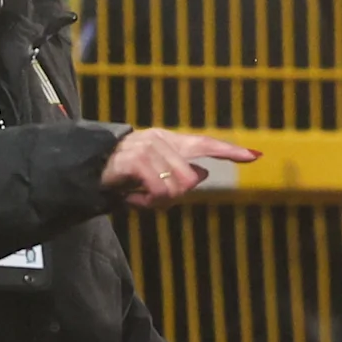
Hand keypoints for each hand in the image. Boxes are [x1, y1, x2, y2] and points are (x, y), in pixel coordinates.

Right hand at [102, 127, 255, 207]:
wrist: (86, 169)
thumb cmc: (121, 175)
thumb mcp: (153, 175)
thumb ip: (178, 174)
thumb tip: (203, 175)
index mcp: (169, 140)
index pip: (205, 143)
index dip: (230, 151)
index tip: (255, 156)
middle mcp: (161, 139)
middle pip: (192, 178)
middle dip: (175, 196)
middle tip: (151, 199)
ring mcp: (148, 147)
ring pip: (176, 187)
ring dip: (158, 201)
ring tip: (139, 198)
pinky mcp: (136, 160)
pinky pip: (158, 192)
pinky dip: (146, 202)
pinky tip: (131, 197)